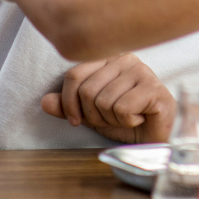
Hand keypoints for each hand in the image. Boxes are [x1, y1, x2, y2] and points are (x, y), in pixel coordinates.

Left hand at [41, 53, 174, 143]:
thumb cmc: (124, 122)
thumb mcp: (89, 115)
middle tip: (110, 119)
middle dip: (94, 115)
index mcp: (109, 59)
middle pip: (87, 91)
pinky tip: (139, 118)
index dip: (69, 103)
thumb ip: (67, 106)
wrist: (153, 138)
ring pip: (104, 101)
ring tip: (126, 118)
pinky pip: (122, 108)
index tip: (77, 120)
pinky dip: (127, 122)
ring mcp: (143, 71)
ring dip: (111, 120)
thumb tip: (44, 101)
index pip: (74, 75)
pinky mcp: (154, 88)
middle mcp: (126, 59)